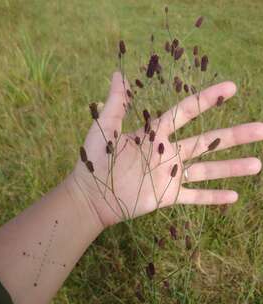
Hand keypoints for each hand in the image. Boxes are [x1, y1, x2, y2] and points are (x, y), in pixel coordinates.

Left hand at [72, 72, 261, 227]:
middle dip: (234, 135)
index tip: (232, 88)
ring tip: (257, 164)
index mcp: (156, 133)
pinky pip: (194, 196)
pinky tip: (234, 197)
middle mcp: (168, 152)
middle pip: (207, 140)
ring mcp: (170, 175)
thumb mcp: (105, 128)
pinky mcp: (167, 196)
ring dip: (231, 168)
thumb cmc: (95, 161)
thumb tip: (118, 73)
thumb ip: (116, 103)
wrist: (90, 196)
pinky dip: (213, 197)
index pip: (187, 111)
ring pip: (207, 169)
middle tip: (262, 129)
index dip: (208, 99)